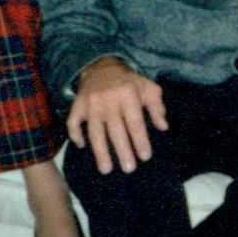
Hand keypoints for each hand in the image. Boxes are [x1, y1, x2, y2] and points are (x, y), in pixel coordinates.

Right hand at [68, 57, 167, 173]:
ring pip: (95, 131)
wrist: (102, 67)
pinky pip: (73, 123)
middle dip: (122, 150)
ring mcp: (91, 104)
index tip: (145, 157)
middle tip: (129, 168)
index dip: (140, 140)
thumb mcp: (148, 88)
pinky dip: (76, 135)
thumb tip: (164, 127)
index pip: (135, 122)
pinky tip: (82, 146)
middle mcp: (108, 100)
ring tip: (106, 169)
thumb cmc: (129, 82)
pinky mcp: (77, 106)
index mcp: (128, 94)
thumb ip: (157, 107)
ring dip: (100, 151)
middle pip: (116, 130)